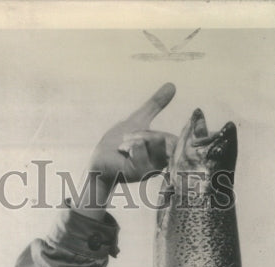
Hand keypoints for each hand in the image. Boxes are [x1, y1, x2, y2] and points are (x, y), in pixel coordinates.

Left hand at [73, 83, 177, 213]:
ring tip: (123, 145)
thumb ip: (154, 106)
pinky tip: (121, 151)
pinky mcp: (138, 172)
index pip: (176, 140)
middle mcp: (159, 164)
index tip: (143, 133)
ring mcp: (150, 170)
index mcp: (161, 154)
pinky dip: (129, 144)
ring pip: (155, 141)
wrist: (98, 162)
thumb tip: (171, 85)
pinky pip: (140, 147)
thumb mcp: (138, 121)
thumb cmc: (116, 145)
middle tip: (129, 138)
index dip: (162, 133)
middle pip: (166, 140)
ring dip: (137, 138)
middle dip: (147, 134)